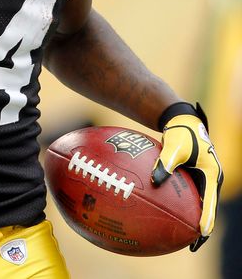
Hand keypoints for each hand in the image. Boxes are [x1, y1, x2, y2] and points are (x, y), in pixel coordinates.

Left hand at [151, 103, 222, 251]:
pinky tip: (169, 217)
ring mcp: (203, 180)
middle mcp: (210, 180)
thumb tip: (154, 180)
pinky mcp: (193, 178)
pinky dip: (183, 208)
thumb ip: (165, 163)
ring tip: (183, 238)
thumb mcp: (174, 147)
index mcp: (212, 174)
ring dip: (192, 220)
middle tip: (192, 244)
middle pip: (208, 208)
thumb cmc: (180, 133)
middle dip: (202, 227)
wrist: (182, 122)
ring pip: (199, 205)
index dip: (207, 218)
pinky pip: (189, 197)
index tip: (202, 232)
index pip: (210, 201)